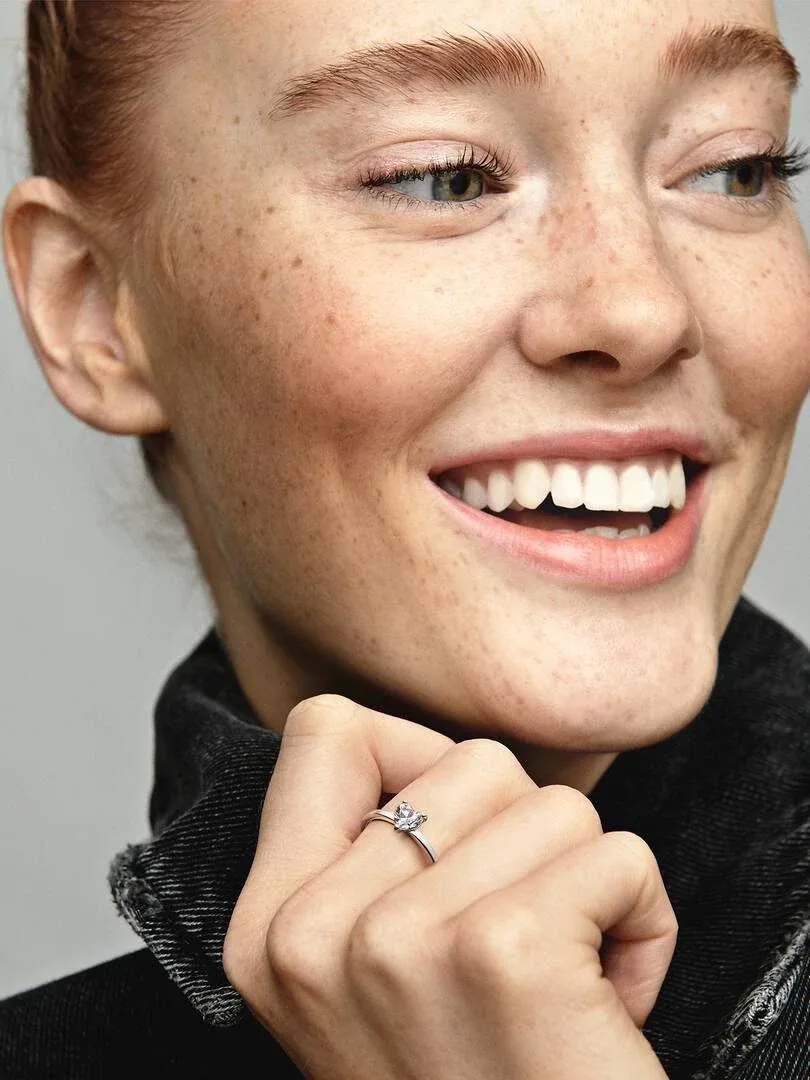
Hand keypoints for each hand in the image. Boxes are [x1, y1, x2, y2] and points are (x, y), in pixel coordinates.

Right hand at [223, 694, 675, 1078]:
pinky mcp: (504, 954)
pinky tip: (607, 1001)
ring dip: (586, 885)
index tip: (452, 852)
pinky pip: (617, 854)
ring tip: (561, 980)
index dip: (413, 760)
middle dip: (523, 843)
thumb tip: (427, 754)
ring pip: (551, 802)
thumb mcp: (371, 978)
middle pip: (470, 760)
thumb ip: (371, 857)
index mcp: (268, 928)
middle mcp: (312, 933)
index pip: (324, 730)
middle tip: (515, 949)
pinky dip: (642, 921)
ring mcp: (400, 943)